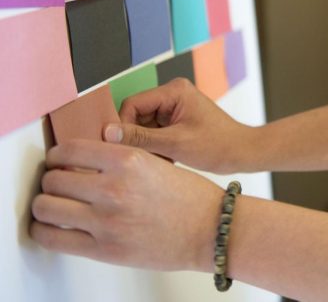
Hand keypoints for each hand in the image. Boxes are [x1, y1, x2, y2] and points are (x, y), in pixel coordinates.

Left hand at [30, 140, 222, 271]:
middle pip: (53, 179)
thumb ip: (120, 161)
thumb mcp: (157, 164)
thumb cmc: (192, 198)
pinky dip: (43, 230)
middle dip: (52, 181)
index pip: (70, 150)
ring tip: (53, 206)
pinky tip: (50, 227)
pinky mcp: (103, 249)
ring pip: (46, 206)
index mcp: (128, 161)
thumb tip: (87, 162)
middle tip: (58, 185)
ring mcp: (106, 220)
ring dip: (45, 204)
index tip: (59, 161)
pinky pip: (53, 237)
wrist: (211, 231)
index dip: (59, 155)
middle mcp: (113, 188)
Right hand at [105, 78, 252, 173]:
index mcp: (174, 91)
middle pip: (136, 116)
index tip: (122, 149)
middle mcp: (173, 95)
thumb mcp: (175, 144)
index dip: (123, 127)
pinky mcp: (177, 121)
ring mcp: (175, 108)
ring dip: (147, 146)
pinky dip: (156, 148)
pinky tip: (167, 160)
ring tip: (161, 160)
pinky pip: (154, 133)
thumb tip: (107, 133)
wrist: (243, 153)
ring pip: (143, 127)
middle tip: (145, 158)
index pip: (132, 105)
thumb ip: (140, 138)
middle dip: (138, 138)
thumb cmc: (218, 146)